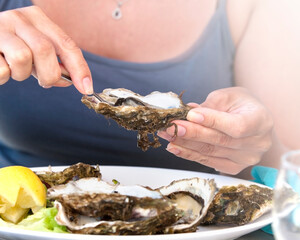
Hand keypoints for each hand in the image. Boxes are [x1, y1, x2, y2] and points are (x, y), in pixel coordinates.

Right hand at [0, 6, 91, 93]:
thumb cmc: (11, 47)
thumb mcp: (35, 49)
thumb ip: (53, 62)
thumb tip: (72, 81)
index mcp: (38, 19)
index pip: (66, 44)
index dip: (79, 68)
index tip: (86, 88)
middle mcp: (19, 18)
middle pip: (45, 50)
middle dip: (49, 75)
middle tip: (44, 82)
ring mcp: (0, 28)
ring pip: (22, 58)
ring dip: (22, 74)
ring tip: (16, 70)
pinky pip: (2, 69)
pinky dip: (4, 76)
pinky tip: (1, 66)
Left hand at [157, 87, 272, 173]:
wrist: (253, 120)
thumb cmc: (241, 104)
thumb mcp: (229, 96)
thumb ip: (211, 105)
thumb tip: (187, 114)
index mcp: (260, 121)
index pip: (236, 126)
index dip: (213, 121)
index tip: (190, 115)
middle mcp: (257, 144)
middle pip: (219, 141)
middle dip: (191, 133)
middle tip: (170, 125)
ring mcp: (245, 159)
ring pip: (210, 152)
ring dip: (184, 143)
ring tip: (166, 134)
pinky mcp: (233, 167)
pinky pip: (208, 161)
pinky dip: (189, 154)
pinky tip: (174, 147)